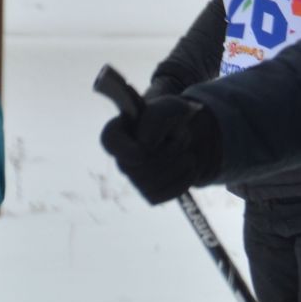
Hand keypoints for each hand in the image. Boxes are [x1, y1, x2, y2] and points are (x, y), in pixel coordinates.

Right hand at [99, 94, 222, 203]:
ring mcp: (135, 179)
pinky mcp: (151, 194)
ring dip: (179, 164)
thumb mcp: (170, 107)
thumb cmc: (171, 118)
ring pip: (153, 182)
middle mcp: (122, 159)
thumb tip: (145, 143)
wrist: (185, 136)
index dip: (125, 150)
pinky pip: (166, 193)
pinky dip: (185, 179)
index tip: (142, 151)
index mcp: (118, 132)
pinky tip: (190, 166)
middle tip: (178, 138)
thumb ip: (155, 118)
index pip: (111, 141)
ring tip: (185, 152)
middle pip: (138, 167)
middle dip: (167, 152)